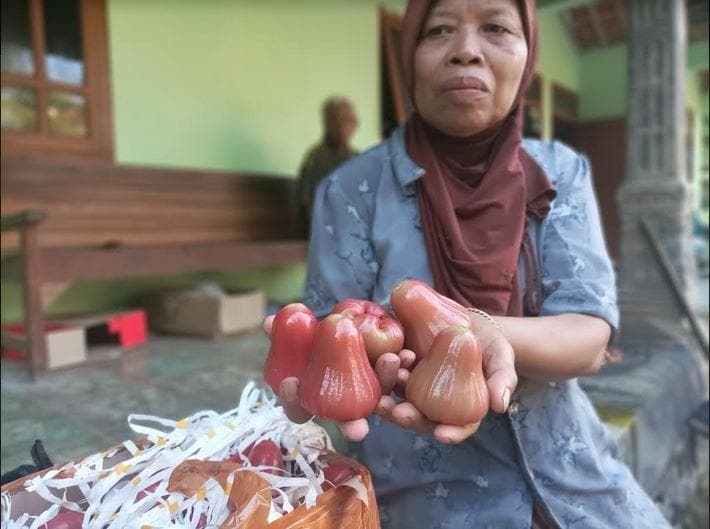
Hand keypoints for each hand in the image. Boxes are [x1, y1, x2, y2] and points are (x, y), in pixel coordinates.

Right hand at [261, 314, 412, 441]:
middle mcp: (341, 406)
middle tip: (357, 430)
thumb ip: (285, 330)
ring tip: (391, 365)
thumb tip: (268, 322)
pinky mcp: (389, 384)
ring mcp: (367, 397)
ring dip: (384, 387)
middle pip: (344, 421)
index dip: (293, 401)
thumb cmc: (316, 339)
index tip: (290, 384)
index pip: (298, 408)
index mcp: (312, 398)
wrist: (350, 328)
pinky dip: (400, 370)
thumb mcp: (300, 333)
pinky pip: (395, 381)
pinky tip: (406, 356)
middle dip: (351, 426)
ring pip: (377, 402)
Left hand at [377, 315, 516, 444]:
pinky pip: (389, 374)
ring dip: (389, 390)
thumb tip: (500, 406)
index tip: (442, 434)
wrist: (468, 322)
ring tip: (393, 371)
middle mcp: (433, 404)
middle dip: (405, 418)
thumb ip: (503, 379)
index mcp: (460, 411)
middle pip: (418, 418)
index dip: (450, 434)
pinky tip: (394, 355)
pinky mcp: (401, 368)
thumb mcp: (501, 358)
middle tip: (399, 411)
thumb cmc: (490, 344)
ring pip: (397, 396)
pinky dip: (387, 369)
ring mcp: (414, 387)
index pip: (456, 429)